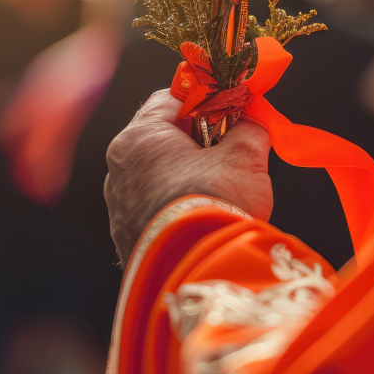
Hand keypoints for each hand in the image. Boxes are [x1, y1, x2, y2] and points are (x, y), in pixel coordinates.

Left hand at [104, 89, 272, 265]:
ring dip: (188, 172)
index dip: (205, 99)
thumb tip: (255, 118)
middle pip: (161, 137)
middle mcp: (118, 170)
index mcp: (138, 139)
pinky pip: (154, 206)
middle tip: (231, 145)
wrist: (200, 273)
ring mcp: (119, 207)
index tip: (231, 108)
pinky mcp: (128, 239)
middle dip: (198, 137)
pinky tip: (205, 211)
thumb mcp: (245, 156)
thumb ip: (250, 128)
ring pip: (157, 174)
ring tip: (222, 183)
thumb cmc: (216, 203)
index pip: (169, 99)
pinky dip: (178, 202)